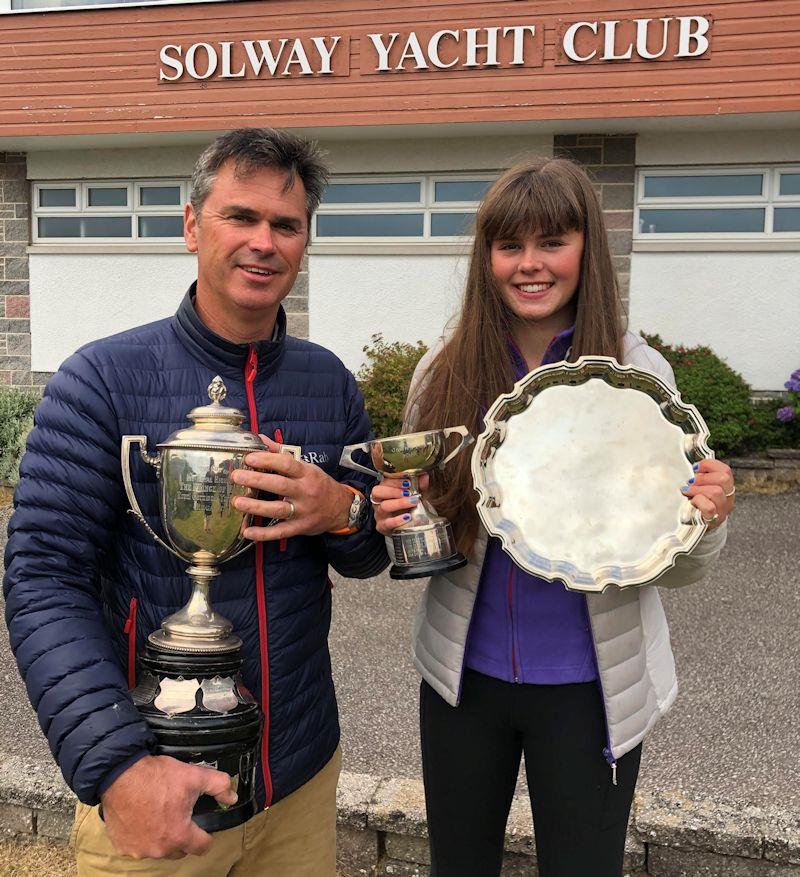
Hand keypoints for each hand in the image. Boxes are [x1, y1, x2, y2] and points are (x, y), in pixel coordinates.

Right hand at [100, 754, 236, 858]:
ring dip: (162, 835)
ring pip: (159, 848)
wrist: (120, 774)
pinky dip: (143, 835)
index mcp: (179, 835)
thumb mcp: (194, 776)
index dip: (207, 835)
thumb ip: (218, 786)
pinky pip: (139, 845)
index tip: (204, 826)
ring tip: (160, 812)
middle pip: (180, 849)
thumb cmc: (156, 777)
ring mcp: (139, 850)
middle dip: (183, 834)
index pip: (203, 847)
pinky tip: (143, 816)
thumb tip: (231, 796)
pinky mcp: (123, 845)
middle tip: (180, 813)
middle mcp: (159, 849)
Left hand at [230, 436, 352, 539]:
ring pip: (278, 509)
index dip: (267, 460)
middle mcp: (305, 491)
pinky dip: (264, 534)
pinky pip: (280, 532)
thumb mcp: (306, 467)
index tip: (249, 458)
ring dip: (256, 506)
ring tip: (237, 502)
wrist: (341, 508)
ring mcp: (303, 511)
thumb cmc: (319, 485)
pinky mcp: (300, 527)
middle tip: (237, 476)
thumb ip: (282, 454)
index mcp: (306, 474)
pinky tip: (248, 532)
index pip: (286, 464)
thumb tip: (261, 439)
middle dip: (256, 480)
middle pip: (279, 485)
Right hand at [371, 474, 429, 536]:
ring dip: (399, 503)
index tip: (408, 481)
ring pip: (384, 506)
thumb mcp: (414, 495)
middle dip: (394, 491)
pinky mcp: (382, 526)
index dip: (395, 481)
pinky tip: (408, 517)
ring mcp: (379, 514)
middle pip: (378, 492)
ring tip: (413, 502)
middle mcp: (378, 501)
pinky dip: (398, 520)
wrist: (406, 526)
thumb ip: (419, 485)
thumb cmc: (407, 508)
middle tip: (408, 492)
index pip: (384, 481)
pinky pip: (387, 523)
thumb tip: (424, 476)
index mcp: (384, 490)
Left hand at [680, 458, 734, 529]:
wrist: (698, 526)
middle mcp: (727, 498)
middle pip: (724, 479)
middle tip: (691, 482)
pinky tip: (691, 502)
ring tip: (688, 492)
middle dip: (703, 478)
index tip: (695, 468)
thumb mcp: (701, 488)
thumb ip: (700, 477)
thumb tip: (692, 467)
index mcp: (726, 487)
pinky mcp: (714, 520)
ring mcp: (722, 510)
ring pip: (716, 492)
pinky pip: (710, 507)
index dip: (709, 465)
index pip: (725, 470)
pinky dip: (698, 501)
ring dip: (697, 489)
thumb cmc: (697, 504)